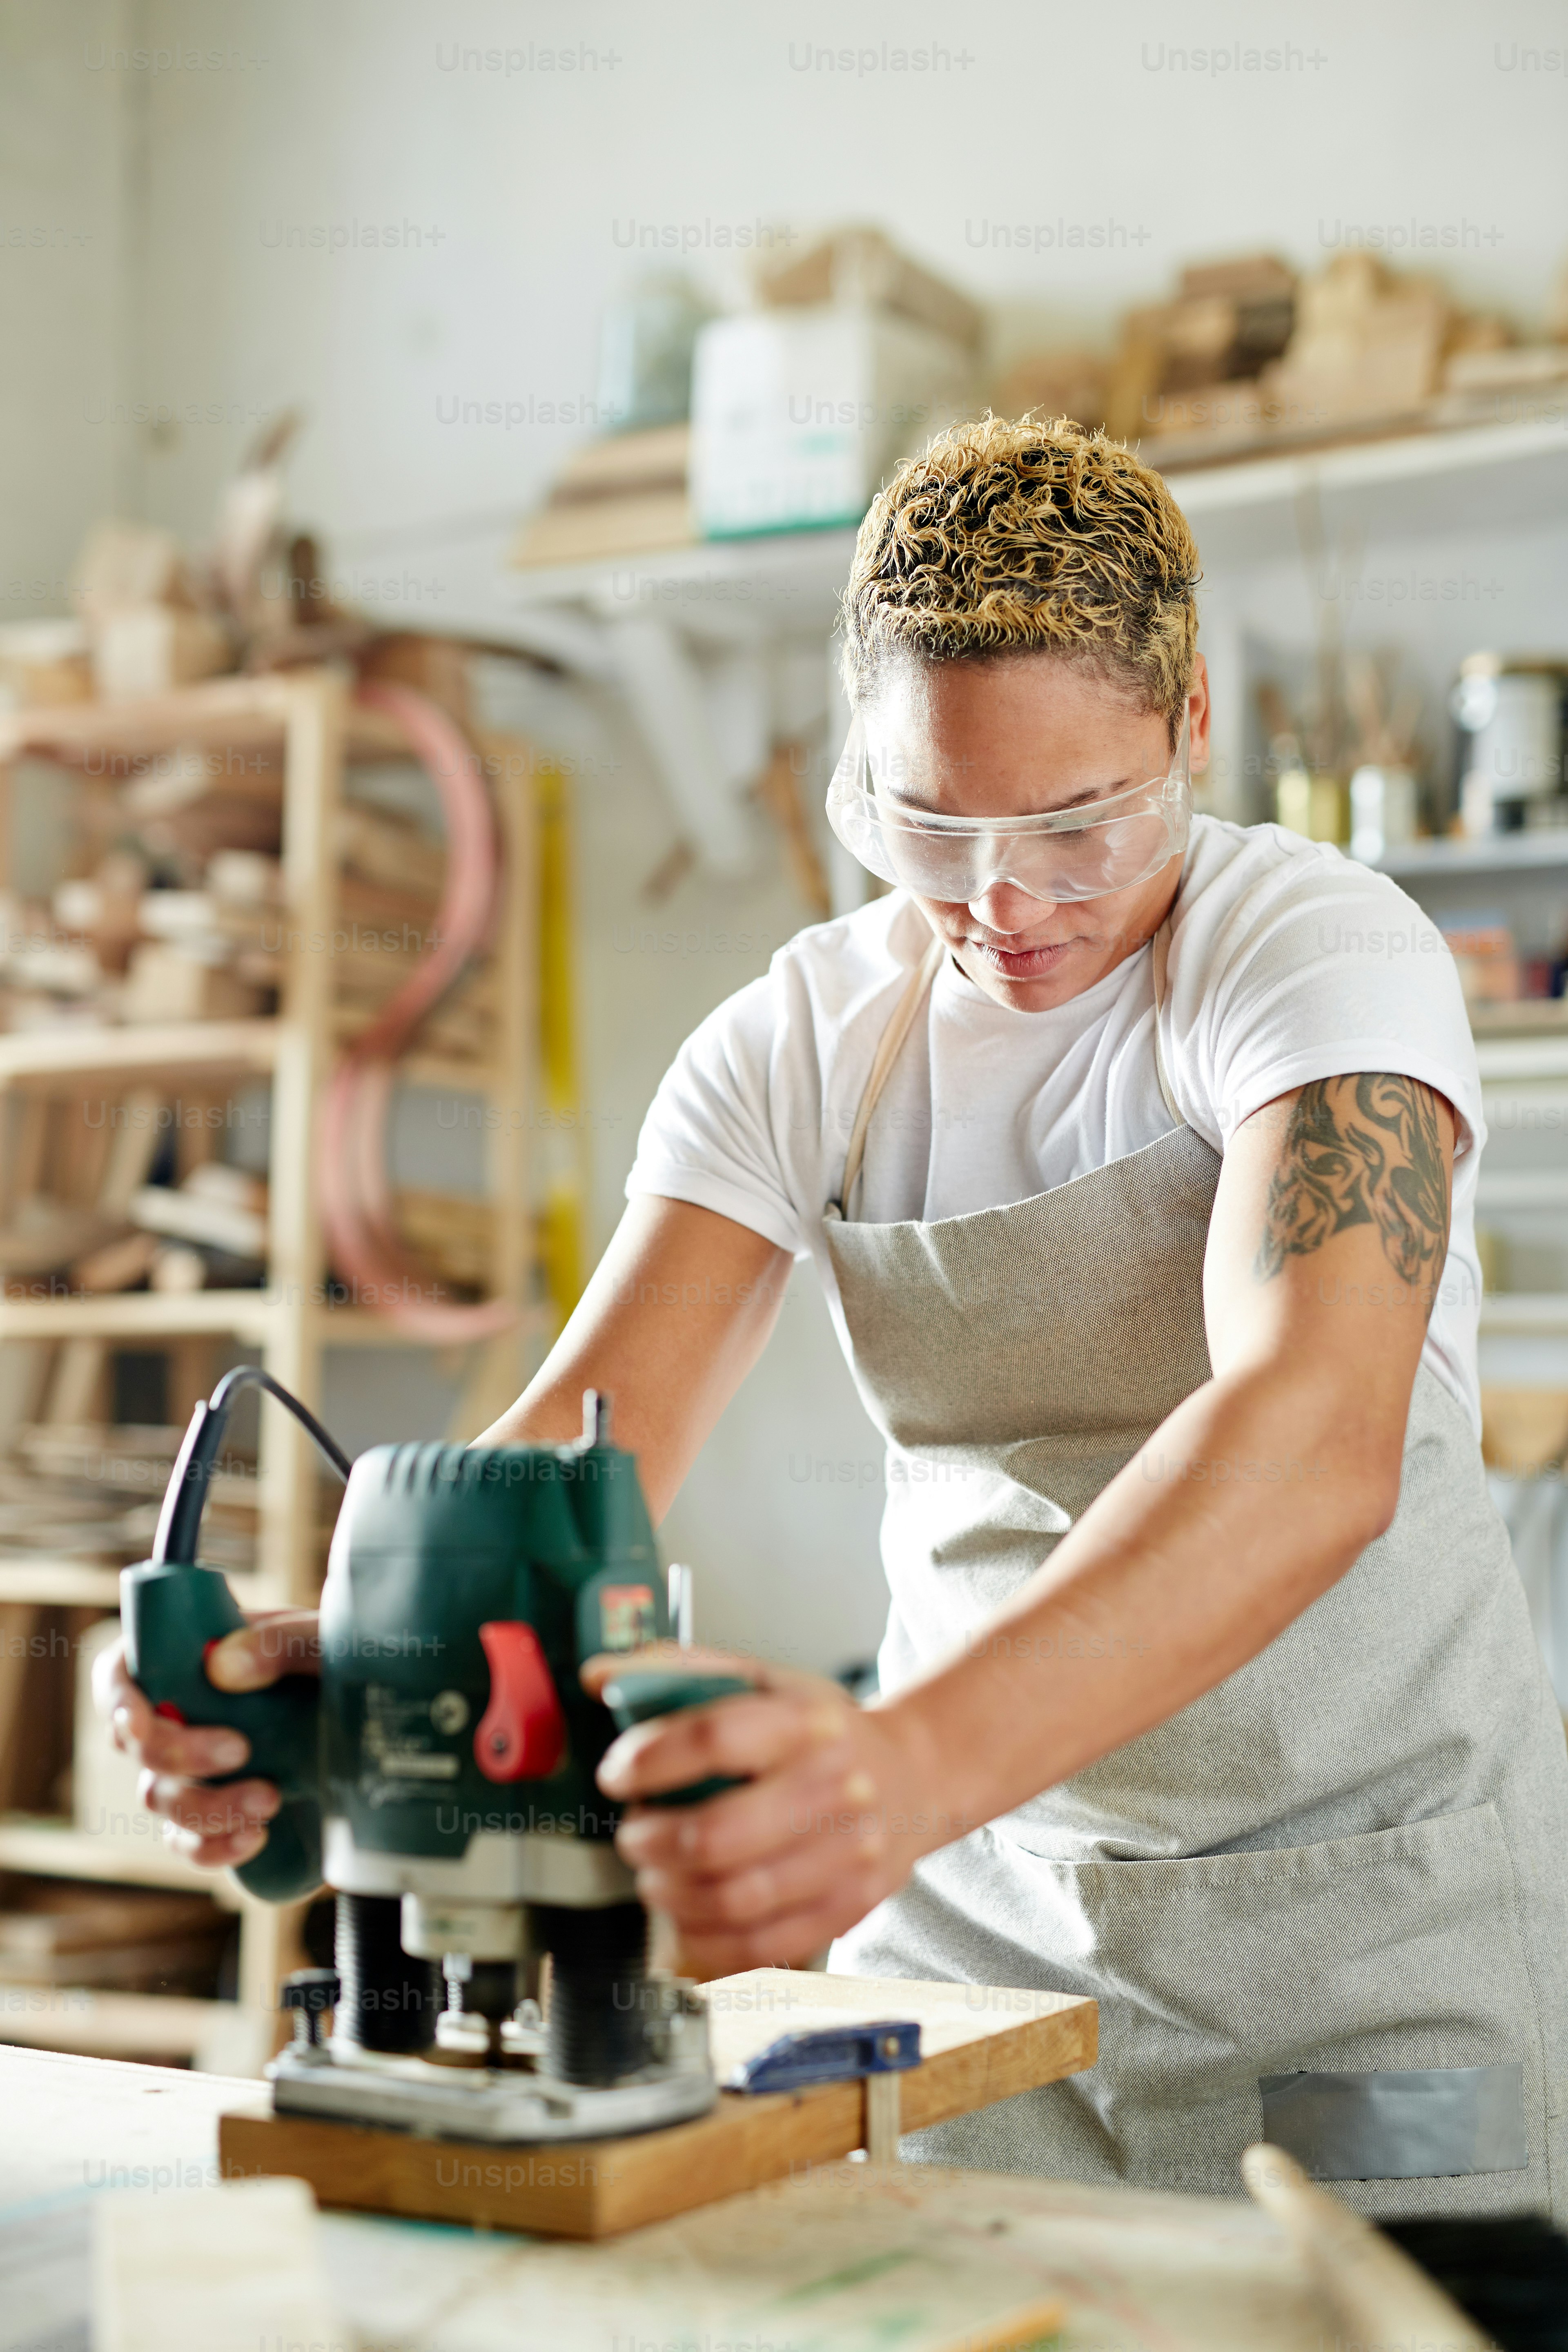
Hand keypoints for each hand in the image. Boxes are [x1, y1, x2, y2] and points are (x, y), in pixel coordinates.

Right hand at [94, 1611, 320, 1869]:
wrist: (384, 1728)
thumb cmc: (345, 1666)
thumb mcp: (325, 1641)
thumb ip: (281, 1641)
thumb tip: (221, 1668)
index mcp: (193, 1659)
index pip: (121, 1674)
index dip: (116, 1699)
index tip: (139, 1721)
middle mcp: (183, 1715)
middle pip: (137, 1746)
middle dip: (178, 1753)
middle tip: (239, 1750)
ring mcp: (195, 1771)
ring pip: (159, 1798)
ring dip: (206, 1805)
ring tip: (270, 1798)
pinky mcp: (218, 1815)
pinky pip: (188, 1844)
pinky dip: (212, 1847)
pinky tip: (256, 1837)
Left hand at [582, 1649, 953, 1975]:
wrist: (914, 1777)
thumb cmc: (820, 1731)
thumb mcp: (764, 1681)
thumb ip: (679, 1674)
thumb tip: (597, 1676)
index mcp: (806, 1720)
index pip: (714, 1738)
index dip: (649, 1760)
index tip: (616, 1774)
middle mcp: (833, 1785)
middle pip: (715, 1835)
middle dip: (649, 1842)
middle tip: (632, 1834)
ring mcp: (848, 1853)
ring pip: (733, 1898)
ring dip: (670, 1893)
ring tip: (654, 1875)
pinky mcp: (850, 1906)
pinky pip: (761, 1945)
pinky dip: (706, 1938)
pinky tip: (688, 1914)